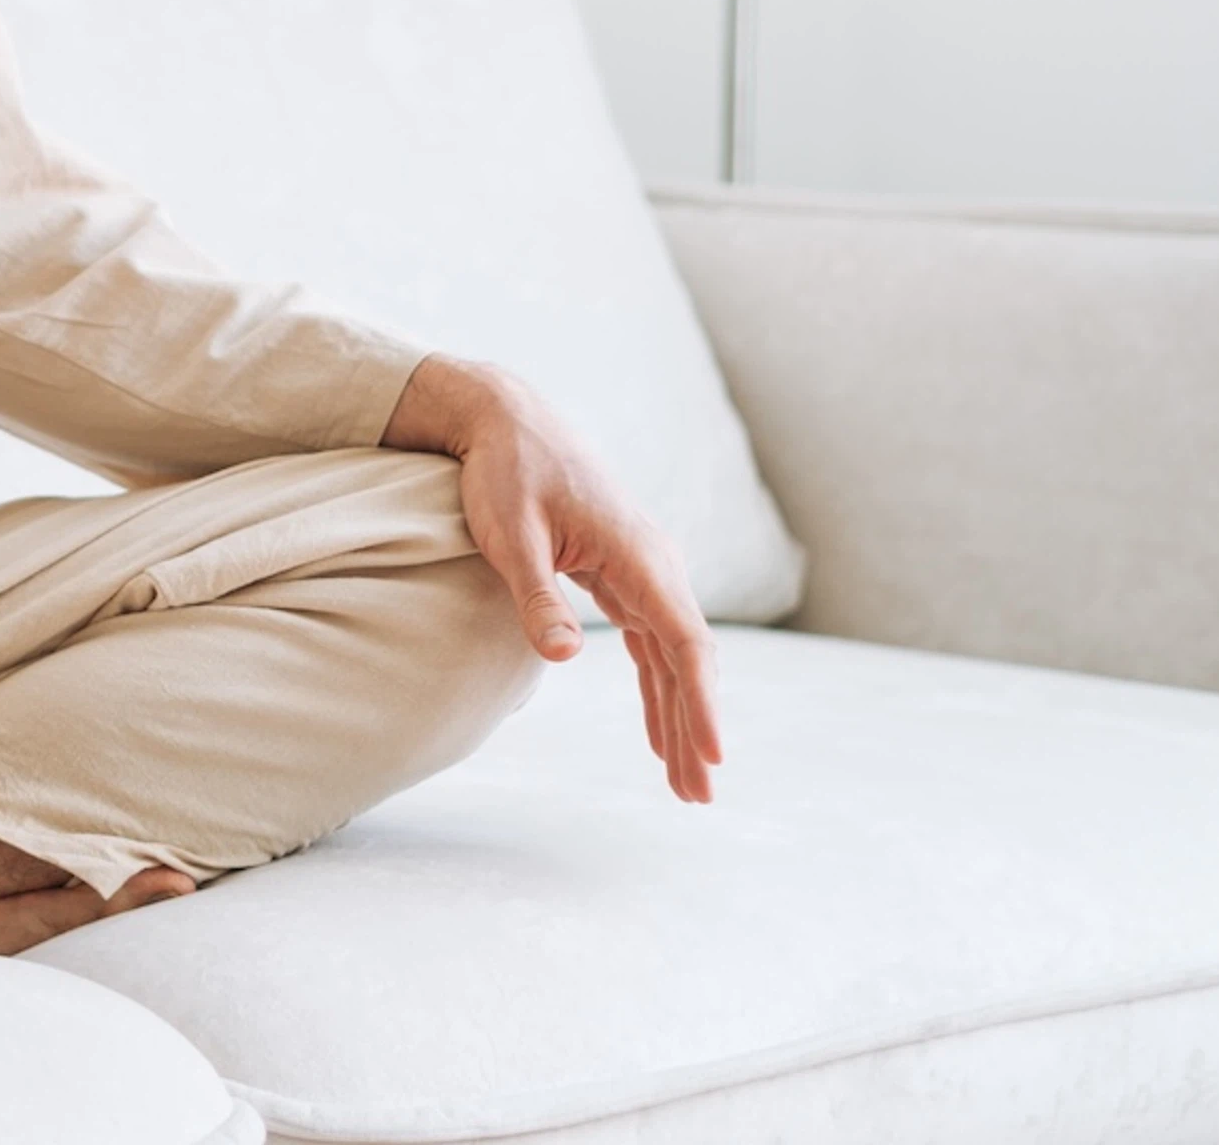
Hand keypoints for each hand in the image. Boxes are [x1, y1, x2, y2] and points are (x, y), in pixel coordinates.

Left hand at [382, 354, 723, 803]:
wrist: (508, 422)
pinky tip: (661, 733)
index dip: (701, 702)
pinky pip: (651, 645)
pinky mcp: (624, 577)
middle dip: (695, 728)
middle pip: (687, 660)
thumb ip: (538, 596)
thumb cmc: (507, 473)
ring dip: (680, 717)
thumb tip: (563, 657)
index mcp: (638, 555)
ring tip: (685, 784)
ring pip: (672, 658)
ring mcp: (643, 572)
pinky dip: (658, 689)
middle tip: (698, 796)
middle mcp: (654, 565)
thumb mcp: (511, 534)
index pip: (685, 642)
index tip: (712, 754)